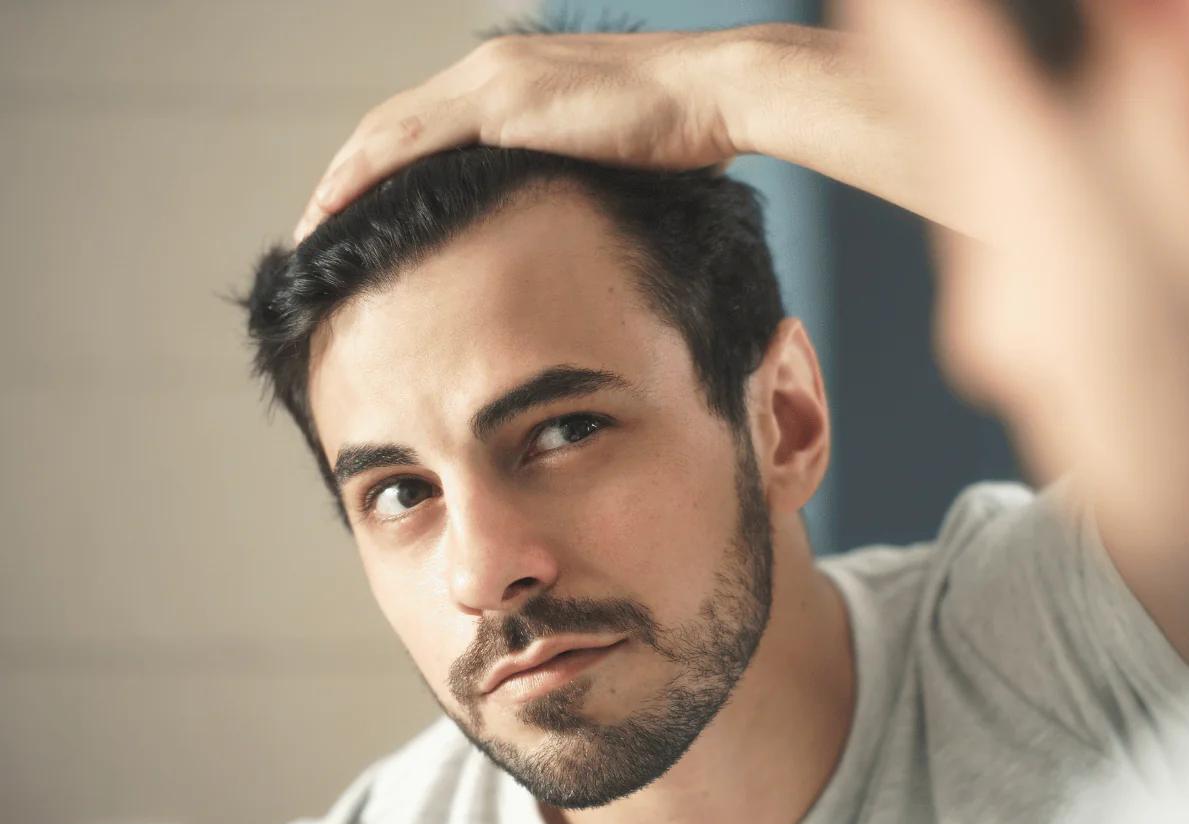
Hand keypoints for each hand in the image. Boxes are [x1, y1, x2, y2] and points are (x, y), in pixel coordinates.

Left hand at [294, 29, 743, 239]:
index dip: (382, 169)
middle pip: (393, 125)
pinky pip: (411, 142)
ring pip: (388, 131)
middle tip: (314, 226)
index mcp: (514, 80)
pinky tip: (338, 206)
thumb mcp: (613, 159)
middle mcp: (491, 69)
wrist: (714, 94)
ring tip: (310, 226)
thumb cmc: (684, 132)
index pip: (426, 126)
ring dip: (341, 179)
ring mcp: (493, 81)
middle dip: (346, 175)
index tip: (357, 214)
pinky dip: (366, 174)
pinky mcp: (503, 104)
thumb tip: (563, 223)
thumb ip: (573, 177)